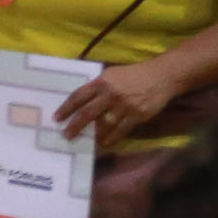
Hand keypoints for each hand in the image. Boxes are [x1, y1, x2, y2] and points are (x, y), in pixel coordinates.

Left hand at [55, 57, 180, 142]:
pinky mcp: (137, 115)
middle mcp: (110, 94)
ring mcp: (124, 106)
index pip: (79, 96)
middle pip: (88, 112)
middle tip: (66, 135)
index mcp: (101, 82)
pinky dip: (112, 137)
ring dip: (94, 134)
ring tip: (86, 141)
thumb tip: (81, 100)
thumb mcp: (111, 75)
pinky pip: (122, 130)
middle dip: (76, 125)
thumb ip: (97, 87)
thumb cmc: (132, 75)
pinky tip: (104, 142)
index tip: (57, 118)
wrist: (160, 77)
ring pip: (105, 123)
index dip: (67, 108)